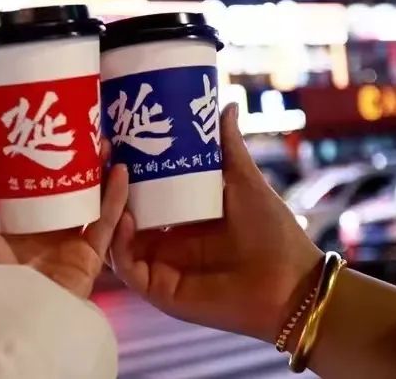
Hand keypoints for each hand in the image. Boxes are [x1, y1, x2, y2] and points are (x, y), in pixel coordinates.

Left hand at [0, 132, 128, 298]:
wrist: (11, 324)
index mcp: (12, 223)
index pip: (29, 181)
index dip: (39, 153)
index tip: (47, 123)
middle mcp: (41, 230)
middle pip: (65, 188)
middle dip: (76, 159)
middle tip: (85, 128)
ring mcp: (67, 244)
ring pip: (90, 201)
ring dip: (100, 173)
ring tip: (107, 142)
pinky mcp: (88, 258)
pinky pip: (106, 225)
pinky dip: (116, 200)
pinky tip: (122, 174)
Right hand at [109, 104, 322, 343]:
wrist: (291, 282)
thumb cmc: (273, 233)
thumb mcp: (244, 181)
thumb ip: (228, 148)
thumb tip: (225, 105)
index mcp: (182, 220)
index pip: (142, 195)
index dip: (126, 173)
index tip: (115, 142)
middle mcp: (166, 243)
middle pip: (123, 215)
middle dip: (109, 189)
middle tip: (104, 155)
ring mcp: (160, 266)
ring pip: (118, 239)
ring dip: (110, 212)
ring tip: (111, 180)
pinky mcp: (159, 290)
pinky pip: (127, 268)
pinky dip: (120, 244)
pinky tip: (126, 219)